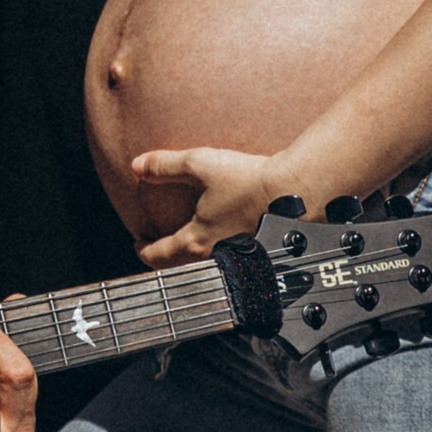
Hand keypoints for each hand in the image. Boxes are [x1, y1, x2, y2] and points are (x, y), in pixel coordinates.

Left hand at [129, 147, 288, 265]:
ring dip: (191, 257)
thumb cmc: (247, 180)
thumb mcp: (199, 164)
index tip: (138, 244)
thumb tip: (135, 166)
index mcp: (195, 241)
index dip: (143, 251)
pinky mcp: (255, 255)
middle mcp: (214, 257)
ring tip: (189, 242)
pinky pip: (227, 261)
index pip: (158, 256)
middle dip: (165, 258)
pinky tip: (224, 238)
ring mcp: (236, 259)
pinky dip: (216, 254)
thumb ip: (165, 166)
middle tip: (159, 246)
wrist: (295, 191)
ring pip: (204, 266)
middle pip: (179, 267)